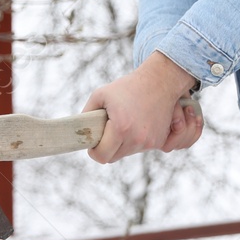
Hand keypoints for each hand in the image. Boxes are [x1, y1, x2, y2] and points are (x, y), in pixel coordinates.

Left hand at [84, 51, 202, 163]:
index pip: (102, 156)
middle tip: (106, 132)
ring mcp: (149, 142)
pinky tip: (137, 125)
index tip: (93, 144)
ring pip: (126, 154)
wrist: (159, 81)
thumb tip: (80, 132)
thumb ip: (86, 114)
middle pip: (113, 158)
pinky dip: (135, 141)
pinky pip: (139, 149)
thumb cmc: (127, 87)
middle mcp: (137, 139)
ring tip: (124, 123)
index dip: (94, 152)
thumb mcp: (101, 95)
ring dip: (121, 144)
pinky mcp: (158, 142)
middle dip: (107, 148)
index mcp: (121, 128)